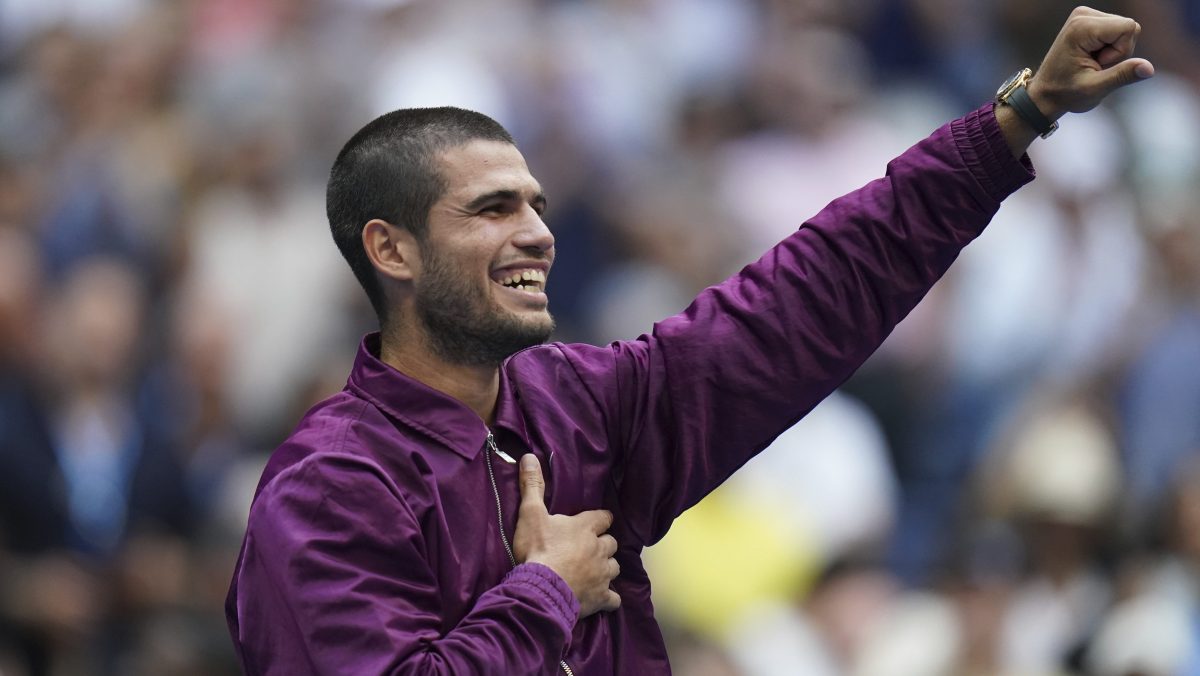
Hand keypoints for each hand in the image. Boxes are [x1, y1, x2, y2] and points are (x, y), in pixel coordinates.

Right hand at [512, 454, 620, 616]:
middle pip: (611, 543)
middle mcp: (600, 549)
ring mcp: (603, 575)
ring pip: (615, 568)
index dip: (600, 519)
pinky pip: (613, 599)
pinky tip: (602, 599)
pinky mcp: (601, 598)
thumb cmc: (537, 549)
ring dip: (606, 568)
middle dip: (603, 545)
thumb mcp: (531, 514)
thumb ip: (532, 486)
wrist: (541, 588)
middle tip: (589, 549)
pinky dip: (609, 598)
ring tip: (594, 571)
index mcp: (586, 527)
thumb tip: (529, 456)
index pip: (603, 517)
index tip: (596, 522)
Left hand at [1029, 6, 1154, 118]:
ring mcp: (1086, 16)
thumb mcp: (1095, 89)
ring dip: (1114, 52)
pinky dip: (1110, 49)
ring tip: (1091, 64)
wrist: (1044, 94)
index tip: (1098, 65)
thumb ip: (1122, 75)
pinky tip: (1091, 58)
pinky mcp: (1090, 21)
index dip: (1121, 52)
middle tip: (1093, 66)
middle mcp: (1083, 15)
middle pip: (1129, 28)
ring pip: (1126, 30)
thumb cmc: (1065, 94)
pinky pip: (1119, 32)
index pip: (1129, 28)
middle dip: (1118, 52)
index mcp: (1082, 27)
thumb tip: (1149, 69)